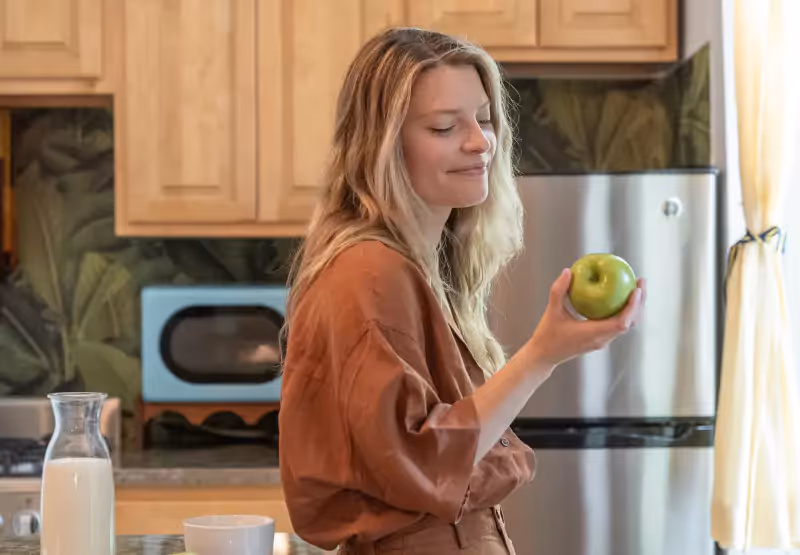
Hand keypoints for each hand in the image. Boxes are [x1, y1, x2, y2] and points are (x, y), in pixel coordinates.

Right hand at [523, 268, 646, 367]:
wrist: (545, 355)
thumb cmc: (547, 334)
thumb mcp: (551, 311)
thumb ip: (559, 290)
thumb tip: (567, 271)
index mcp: (593, 333)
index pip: (621, 322)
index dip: (633, 307)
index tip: (637, 290)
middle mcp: (602, 339)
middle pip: (630, 323)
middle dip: (639, 303)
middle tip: (641, 282)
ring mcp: (602, 341)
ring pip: (626, 325)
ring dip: (634, 308)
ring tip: (636, 288)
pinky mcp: (600, 339)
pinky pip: (618, 325)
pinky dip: (624, 312)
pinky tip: (619, 297)